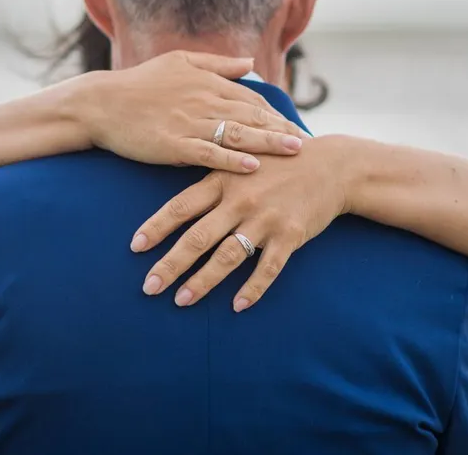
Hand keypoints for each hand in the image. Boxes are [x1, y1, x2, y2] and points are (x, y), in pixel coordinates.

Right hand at [82, 51, 306, 173]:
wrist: (100, 103)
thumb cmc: (138, 83)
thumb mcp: (179, 62)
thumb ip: (217, 64)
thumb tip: (250, 63)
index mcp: (207, 82)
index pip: (252, 100)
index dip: (277, 115)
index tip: (298, 128)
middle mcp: (203, 100)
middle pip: (252, 116)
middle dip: (283, 130)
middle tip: (310, 145)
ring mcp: (189, 123)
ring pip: (237, 133)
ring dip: (268, 143)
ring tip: (295, 151)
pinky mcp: (173, 144)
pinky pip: (209, 153)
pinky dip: (232, 160)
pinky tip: (254, 167)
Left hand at [131, 136, 351, 310]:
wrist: (331, 165)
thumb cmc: (279, 164)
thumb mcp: (241, 161)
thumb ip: (211, 180)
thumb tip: (177, 201)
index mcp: (223, 180)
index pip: (181, 206)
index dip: (156, 227)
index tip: (135, 248)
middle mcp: (240, 200)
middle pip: (198, 238)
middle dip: (170, 264)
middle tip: (149, 287)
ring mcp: (266, 218)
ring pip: (227, 257)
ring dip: (202, 282)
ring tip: (181, 300)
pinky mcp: (291, 235)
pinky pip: (268, 267)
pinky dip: (253, 288)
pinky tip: (238, 306)